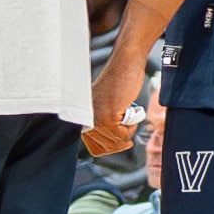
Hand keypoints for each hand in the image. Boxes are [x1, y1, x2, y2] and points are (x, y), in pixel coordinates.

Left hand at [85, 44, 141, 158]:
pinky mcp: (107, 116)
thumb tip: (109, 144)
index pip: (93, 147)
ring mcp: (95, 118)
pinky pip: (122, 135)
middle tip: (127, 125)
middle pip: (104, 148)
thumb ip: (103, 122)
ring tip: (127, 115)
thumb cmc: (119, 82)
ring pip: (114, 142)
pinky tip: (129, 112)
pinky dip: (131, 128)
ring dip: (127, 133)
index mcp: (83, 116)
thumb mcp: (106, 106)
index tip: (121, 141)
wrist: (126, 65)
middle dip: (120, 141)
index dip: (111, 147)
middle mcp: (85, 118)